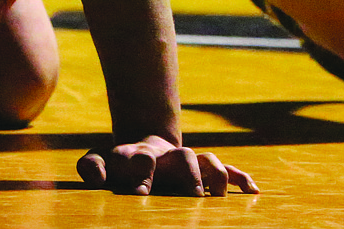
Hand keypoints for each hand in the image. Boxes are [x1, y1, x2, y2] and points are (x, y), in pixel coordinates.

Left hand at [77, 136, 258, 195]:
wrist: (142, 149)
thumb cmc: (119, 163)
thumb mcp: (100, 161)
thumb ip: (91, 166)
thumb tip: (95, 176)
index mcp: (141, 155)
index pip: (142, 159)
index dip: (141, 173)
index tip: (140, 193)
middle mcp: (168, 157)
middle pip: (184, 157)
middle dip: (190, 174)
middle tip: (192, 195)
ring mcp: (188, 163)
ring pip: (209, 161)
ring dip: (218, 176)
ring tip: (220, 195)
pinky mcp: (204, 172)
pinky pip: (227, 170)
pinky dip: (240, 177)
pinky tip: (252, 190)